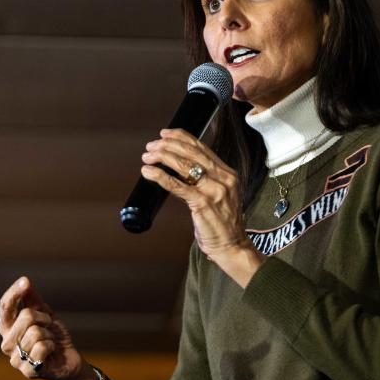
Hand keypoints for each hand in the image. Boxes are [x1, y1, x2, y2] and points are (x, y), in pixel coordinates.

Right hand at [0, 276, 84, 379]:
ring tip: (49, 341)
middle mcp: (7, 343)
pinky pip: (42, 348)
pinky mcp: (27, 370)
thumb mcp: (45, 313)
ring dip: (49, 334)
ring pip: (35, 332)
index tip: (25, 281)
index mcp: (8, 327)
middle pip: (25, 316)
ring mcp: (15, 358)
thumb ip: (33, 299)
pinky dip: (52, 345)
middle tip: (48, 326)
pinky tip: (51, 352)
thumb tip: (24, 282)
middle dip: (44, 318)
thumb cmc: (53, 335)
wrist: (68, 360)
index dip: (14, 292)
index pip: (5, 306)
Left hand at [141, 128, 264, 285]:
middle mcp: (224, 178)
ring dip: (162, 157)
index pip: (202, 148)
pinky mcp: (203, 203)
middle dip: (168, 146)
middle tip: (151, 146)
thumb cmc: (222, 223)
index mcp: (228, 173)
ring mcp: (214, 190)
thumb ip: (206, 180)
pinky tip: (149, 172)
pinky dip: (161, 176)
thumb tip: (179, 166)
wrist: (232, 245)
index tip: (165, 134)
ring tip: (147, 157)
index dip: (181, 137)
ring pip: (185, 165)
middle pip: (192, 153)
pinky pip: (178, 185)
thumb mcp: (219, 194)